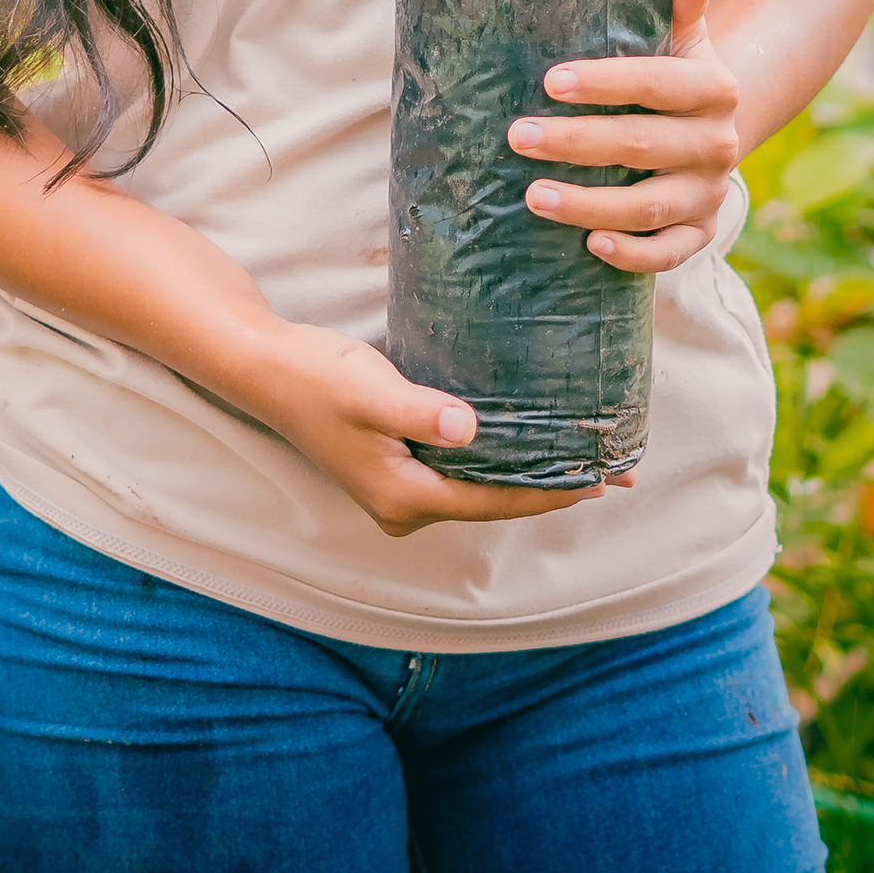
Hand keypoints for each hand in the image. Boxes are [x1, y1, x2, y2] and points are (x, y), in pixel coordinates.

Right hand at [213, 317, 607, 537]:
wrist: (264, 367)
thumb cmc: (314, 376)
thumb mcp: (369, 390)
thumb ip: (419, 412)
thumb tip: (470, 428)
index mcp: (401, 497)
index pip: (493, 502)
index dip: (549, 493)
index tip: (599, 481)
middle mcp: (403, 505)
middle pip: (492, 502)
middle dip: (549, 487)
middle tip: (609, 472)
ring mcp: (398, 489)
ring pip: (479, 487)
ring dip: (527, 472)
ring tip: (579, 456)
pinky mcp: (396, 465)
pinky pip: (461, 471)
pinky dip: (498, 459)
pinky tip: (525, 438)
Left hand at [512, 0, 736, 276]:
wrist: (715, 127)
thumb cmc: (675, 75)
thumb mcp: (683, 36)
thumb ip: (679, 1)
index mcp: (715, 87)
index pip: (657, 84)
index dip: (605, 83)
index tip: (549, 81)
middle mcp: (719, 143)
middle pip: (643, 145)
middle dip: (577, 143)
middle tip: (517, 136)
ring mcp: (709, 193)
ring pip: (649, 206)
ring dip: (589, 204)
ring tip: (532, 195)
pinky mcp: (700, 233)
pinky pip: (669, 253)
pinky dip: (633, 254)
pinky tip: (590, 244)